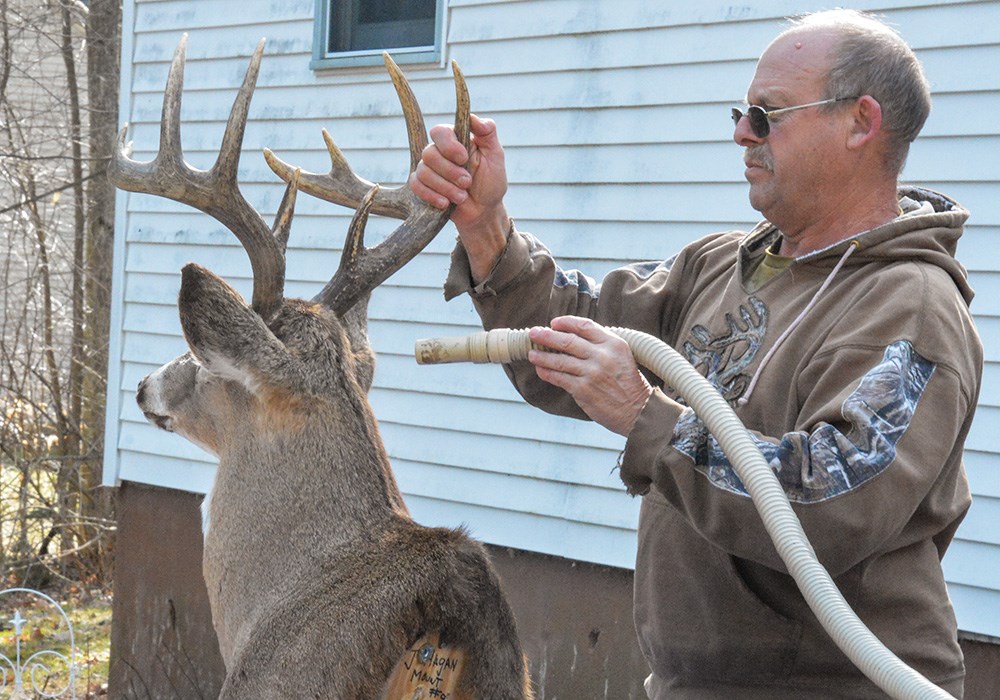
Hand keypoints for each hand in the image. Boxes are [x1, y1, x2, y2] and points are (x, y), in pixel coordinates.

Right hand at [409, 114, 509, 280]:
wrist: (484, 210)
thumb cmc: (491, 181)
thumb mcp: (495, 155)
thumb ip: (487, 132)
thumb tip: (472, 116)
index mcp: (456, 139)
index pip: (440, 131)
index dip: (449, 145)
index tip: (463, 158)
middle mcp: (439, 152)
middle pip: (429, 153)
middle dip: (450, 172)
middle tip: (467, 183)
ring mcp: (429, 169)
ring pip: (423, 171)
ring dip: (445, 187)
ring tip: (462, 197)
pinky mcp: (423, 186)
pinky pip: (416, 185)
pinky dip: (431, 195)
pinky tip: (445, 203)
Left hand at [528, 316, 652, 435]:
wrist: (638, 411)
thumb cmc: (629, 384)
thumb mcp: (622, 357)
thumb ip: (602, 346)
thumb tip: (573, 337)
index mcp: (613, 344)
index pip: (584, 325)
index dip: (566, 322)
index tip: (554, 323)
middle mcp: (602, 356)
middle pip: (568, 340)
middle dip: (547, 336)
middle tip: (533, 333)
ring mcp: (592, 373)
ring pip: (560, 360)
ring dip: (542, 356)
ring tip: (532, 353)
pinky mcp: (583, 390)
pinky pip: (559, 378)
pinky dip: (547, 372)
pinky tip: (540, 369)